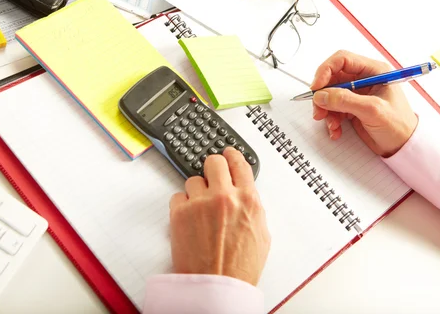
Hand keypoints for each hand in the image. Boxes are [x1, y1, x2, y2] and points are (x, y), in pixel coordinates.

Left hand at [169, 147, 269, 285]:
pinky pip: (178, 196)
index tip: (228, 154)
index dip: (233, 156)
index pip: (239, 163)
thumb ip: (253, 208)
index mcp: (248, 199)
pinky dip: (182, 205)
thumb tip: (245, 196)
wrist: (218, 286)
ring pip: (193, 179)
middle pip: (214, 161)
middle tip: (212, 175)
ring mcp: (200, 203)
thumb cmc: (240, 267)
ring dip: (197, 191)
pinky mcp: (180, 213)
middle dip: (213, 167)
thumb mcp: (262, 234)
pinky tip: (189, 218)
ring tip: (201, 209)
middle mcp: (224, 196)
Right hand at [310, 50, 417, 157]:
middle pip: (332, 78)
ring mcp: (357, 94)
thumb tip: (321, 95)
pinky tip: (336, 130)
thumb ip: (345, 100)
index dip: (325, 71)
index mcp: (374, 71)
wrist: (403, 147)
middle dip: (323, 95)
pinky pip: (332, 109)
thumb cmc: (399, 126)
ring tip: (331, 124)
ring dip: (325, 110)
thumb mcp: (372, 110)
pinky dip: (330, 119)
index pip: (342, 60)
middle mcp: (364, 79)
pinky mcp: (352, 107)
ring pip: (329, 95)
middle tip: (319, 110)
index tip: (316, 88)